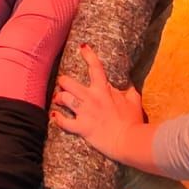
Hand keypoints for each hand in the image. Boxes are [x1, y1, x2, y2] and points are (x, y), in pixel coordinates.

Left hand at [50, 44, 145, 159]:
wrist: (129, 140)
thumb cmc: (133, 121)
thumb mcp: (134, 101)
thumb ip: (130, 91)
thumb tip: (129, 85)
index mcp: (103, 90)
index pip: (95, 67)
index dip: (88, 55)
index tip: (82, 47)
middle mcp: (91, 98)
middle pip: (68, 82)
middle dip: (63, 81)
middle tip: (63, 84)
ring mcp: (85, 112)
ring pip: (63, 98)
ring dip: (59, 98)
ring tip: (58, 98)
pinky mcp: (82, 127)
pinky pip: (64, 122)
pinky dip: (58, 119)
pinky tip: (55, 116)